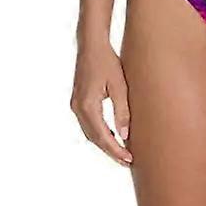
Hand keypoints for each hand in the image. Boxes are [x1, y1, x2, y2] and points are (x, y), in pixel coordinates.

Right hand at [70, 39, 133, 168]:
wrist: (91, 45)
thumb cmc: (107, 62)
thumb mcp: (119, 86)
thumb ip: (122, 111)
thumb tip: (124, 136)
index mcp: (87, 106)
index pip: (102, 136)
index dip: (115, 150)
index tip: (129, 159)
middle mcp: (78, 108)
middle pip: (94, 138)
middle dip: (110, 151)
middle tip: (128, 161)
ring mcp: (75, 105)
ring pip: (90, 133)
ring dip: (104, 143)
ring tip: (122, 152)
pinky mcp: (78, 101)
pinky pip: (88, 124)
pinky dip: (99, 133)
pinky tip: (112, 136)